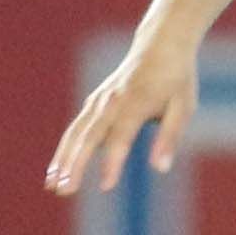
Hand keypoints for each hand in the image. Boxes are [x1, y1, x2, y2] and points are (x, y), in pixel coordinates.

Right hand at [48, 41, 198, 196]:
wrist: (160, 44)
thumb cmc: (176, 79)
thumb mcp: (183, 106)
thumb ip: (170, 137)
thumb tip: (160, 168)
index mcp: (136, 102)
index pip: (121, 137)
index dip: (112, 162)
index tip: (105, 186)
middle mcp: (112, 101)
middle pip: (89, 137)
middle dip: (74, 165)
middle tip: (63, 190)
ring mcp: (100, 100)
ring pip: (76, 132)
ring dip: (62, 159)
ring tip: (52, 184)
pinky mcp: (95, 102)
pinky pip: (77, 127)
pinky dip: (65, 148)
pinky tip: (58, 169)